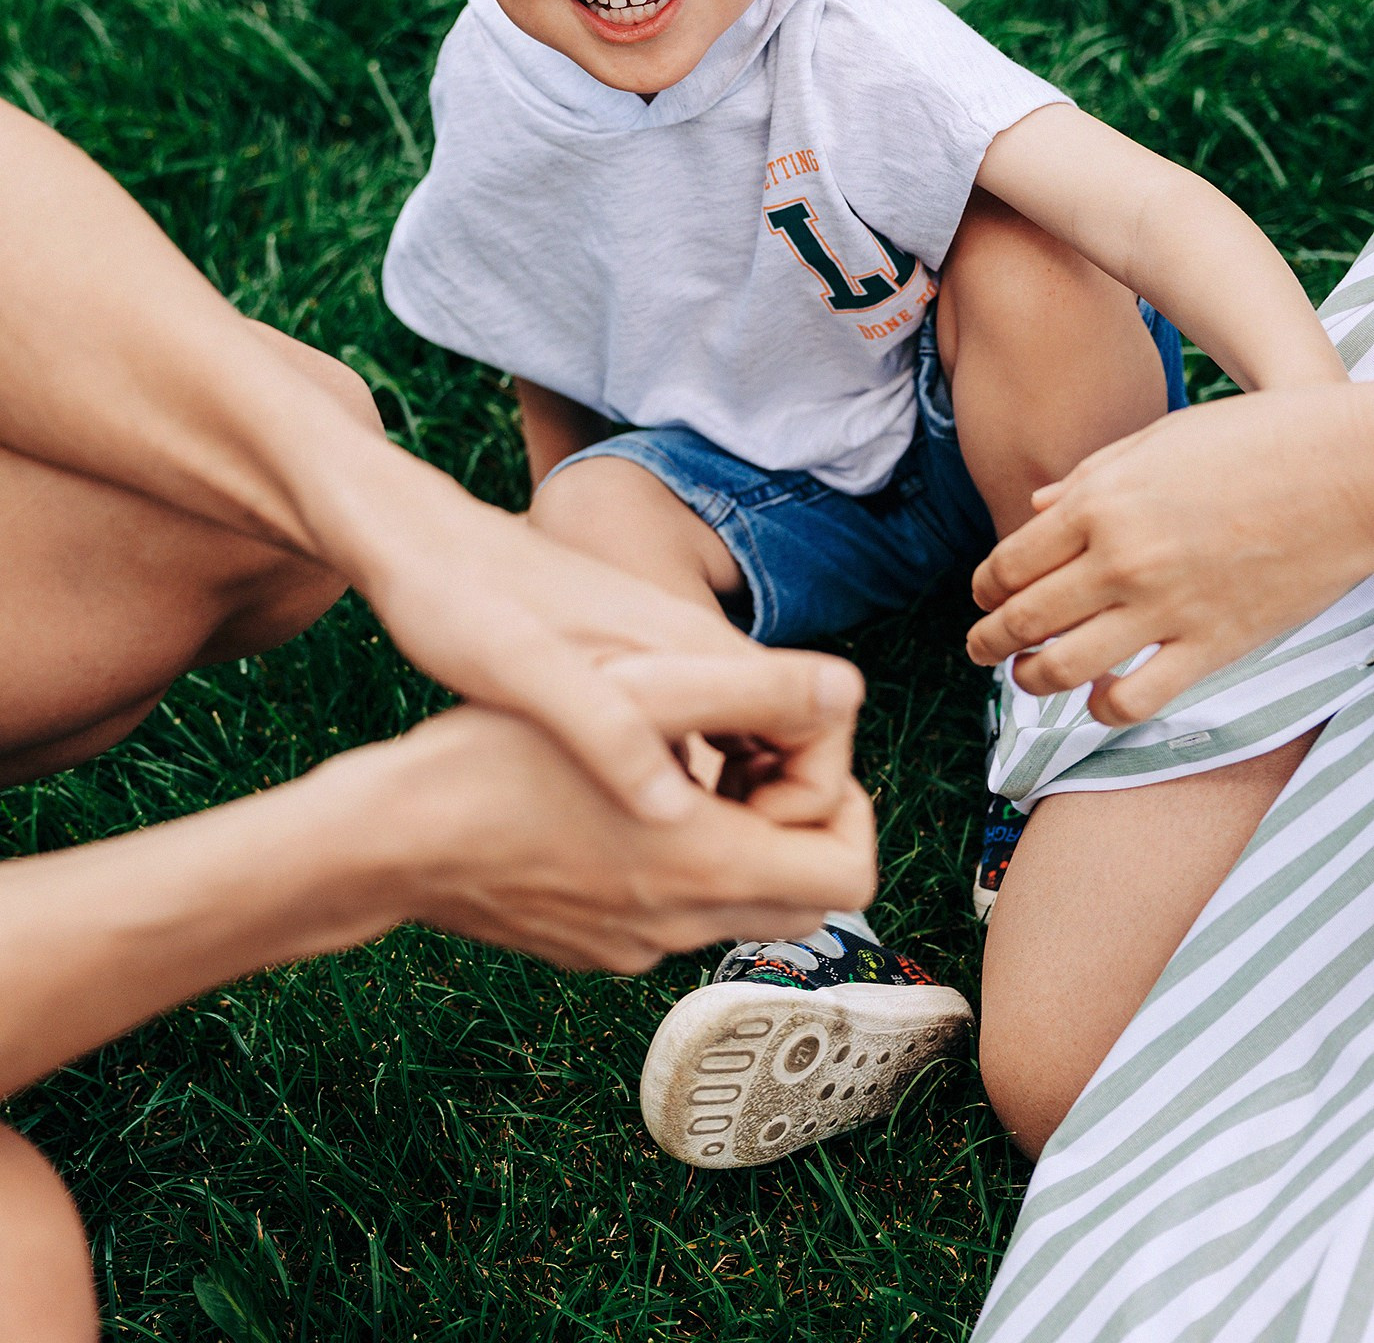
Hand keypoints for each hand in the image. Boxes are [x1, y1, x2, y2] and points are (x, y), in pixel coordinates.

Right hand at [329, 670, 876, 971]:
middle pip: (806, 896)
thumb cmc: (501, 757)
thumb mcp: (634, 694)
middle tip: (753, 757)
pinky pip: (670, 916)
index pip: (851, 869)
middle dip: (800, 824)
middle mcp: (684, 925)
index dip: (846, 801)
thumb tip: (845, 693)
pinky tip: (618, 803)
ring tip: (682, 766)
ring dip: (739, 841)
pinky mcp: (591, 949)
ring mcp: (635, 948)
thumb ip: (747, 692)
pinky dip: (678, 867)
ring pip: (738, 906)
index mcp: (711, 867)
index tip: (794, 747)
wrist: (388, 841)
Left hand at [345, 451, 862, 824]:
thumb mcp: (525, 676)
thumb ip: (611, 733)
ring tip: (660, 856)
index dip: (805, 798)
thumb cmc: (464, 603)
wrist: (419, 543)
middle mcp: (700, 653)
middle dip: (776, 817)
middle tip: (696, 861)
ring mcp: (673, 665)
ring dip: (733, 812)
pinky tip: (626, 828)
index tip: (734, 838)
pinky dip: (690, 795)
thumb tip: (686, 811)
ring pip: (751, 752)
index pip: (825, 721)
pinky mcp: (640, 681)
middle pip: (801, 746)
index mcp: (694, 650)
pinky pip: (703, 748)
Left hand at [966, 388, 1373, 725]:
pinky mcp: (1212, 646)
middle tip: (979, 649)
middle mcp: (1121, 559)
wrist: (1346, 471)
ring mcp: (1165, 607)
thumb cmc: (1253, 440)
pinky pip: (1137, 699)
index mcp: (1099, 503)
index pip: (1009, 562)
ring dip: (1031, 681)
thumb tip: (1036, 509)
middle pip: (1024, 618)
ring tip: (1026, 679)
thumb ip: (1089, 478)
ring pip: (1064, 668)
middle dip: (988, 640)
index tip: (982, 597)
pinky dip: (1104, 709)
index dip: (983, 588)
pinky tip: (1100, 700)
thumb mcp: (1157, 439)